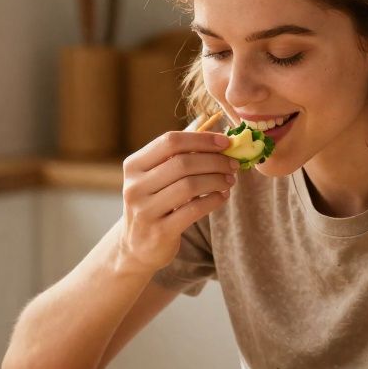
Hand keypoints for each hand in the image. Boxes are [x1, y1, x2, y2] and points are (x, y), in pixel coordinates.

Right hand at [116, 130, 236, 272]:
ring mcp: (145, 210)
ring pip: (189, 186)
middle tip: (233, 164)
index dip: (202, 139)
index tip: (226, 143)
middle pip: (182, 163)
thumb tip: (209, 123)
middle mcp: (134, 186)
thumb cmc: (154, 202)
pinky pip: (193, 210)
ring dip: (216, 180)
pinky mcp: (159, 231)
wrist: (137, 245)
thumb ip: (179, 151)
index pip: (170, 142)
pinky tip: (222, 196)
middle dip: (214, 161)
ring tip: (230, 180)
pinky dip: (213, 200)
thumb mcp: (157, 175)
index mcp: (134, 165)